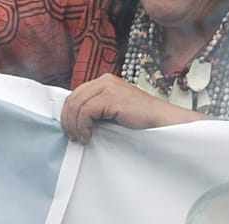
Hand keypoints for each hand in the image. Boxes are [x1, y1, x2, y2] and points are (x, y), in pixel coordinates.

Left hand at [60, 74, 200, 143]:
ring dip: (74, 126)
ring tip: (81, 138)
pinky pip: (85, 112)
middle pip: (73, 99)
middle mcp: (105, 80)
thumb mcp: (112, 110)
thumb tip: (73, 120)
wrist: (160, 120)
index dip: (68, 113)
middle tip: (73, 136)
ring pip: (76, 106)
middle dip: (68, 120)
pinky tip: (88, 136)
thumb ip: (96, 109)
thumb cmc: (139, 118)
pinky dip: (82, 126)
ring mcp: (108, 87)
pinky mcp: (112, 98)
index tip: (70, 130)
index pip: (75, 94)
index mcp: (104, 81)